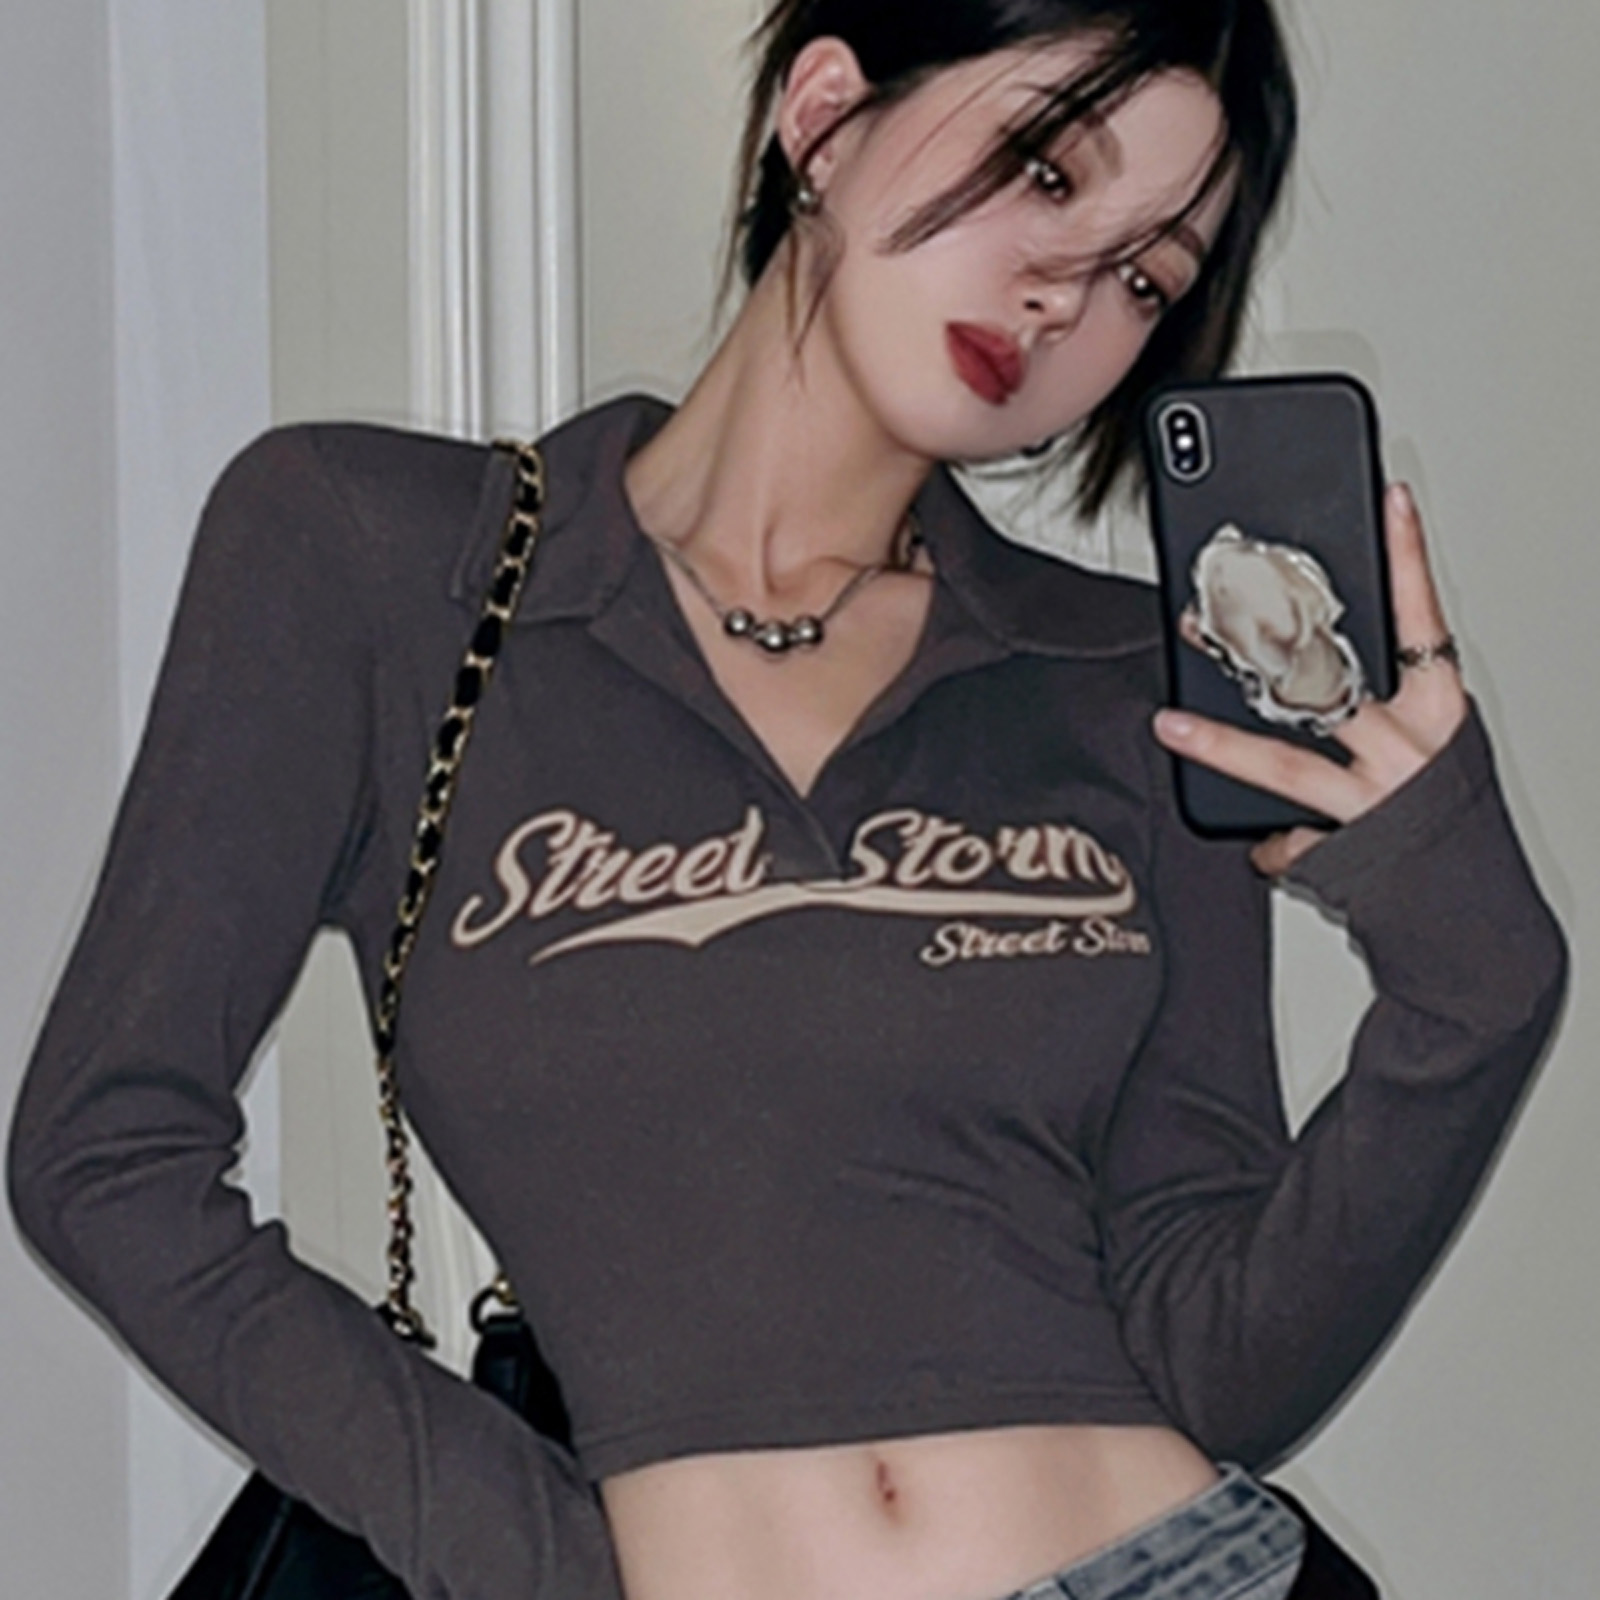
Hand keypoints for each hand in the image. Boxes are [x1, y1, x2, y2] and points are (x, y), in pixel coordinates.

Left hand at [1152, 482, 1469, 875]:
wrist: (1468, 910)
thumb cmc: (1443, 819)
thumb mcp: (1432, 746)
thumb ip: (1383, 704)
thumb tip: (1312, 665)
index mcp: (1442, 712)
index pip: (1425, 620)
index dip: (1408, 558)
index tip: (1390, 503)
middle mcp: (1411, 751)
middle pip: (1329, 684)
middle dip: (1261, 650)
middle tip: (1204, 621)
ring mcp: (1376, 801)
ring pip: (1289, 765)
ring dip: (1222, 745)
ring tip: (1170, 725)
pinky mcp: (1345, 852)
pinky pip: (1288, 839)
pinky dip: (1272, 842)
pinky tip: (1263, 844)